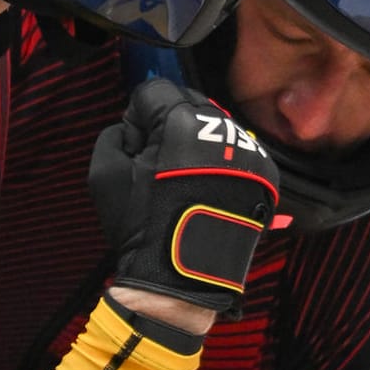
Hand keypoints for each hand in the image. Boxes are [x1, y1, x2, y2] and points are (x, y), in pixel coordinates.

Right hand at [89, 78, 280, 316]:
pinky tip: (206, 188)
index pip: (154, 91)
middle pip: (188, 101)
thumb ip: (117, 131)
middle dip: (168, 124)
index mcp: (182, 123)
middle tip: (157, 164)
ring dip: (196, 141)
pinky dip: (220, 161)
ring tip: (183, 179)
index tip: (136, 148)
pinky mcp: (265, 174)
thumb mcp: (103, 171)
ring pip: (215, 125)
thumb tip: (138, 125)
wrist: (180, 279)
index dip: (136, 118)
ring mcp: (249, 152)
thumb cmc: (140, 227)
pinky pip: (237, 149)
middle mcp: (222, 130)